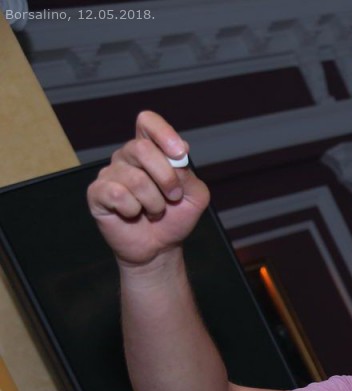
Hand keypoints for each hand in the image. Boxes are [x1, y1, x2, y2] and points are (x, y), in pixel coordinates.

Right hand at [87, 111, 208, 268]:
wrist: (159, 247)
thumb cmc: (175, 217)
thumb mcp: (195, 196)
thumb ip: (188, 174)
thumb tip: (178, 155)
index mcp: (151, 150)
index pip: (148, 122)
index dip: (163, 133)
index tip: (179, 153)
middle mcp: (127, 157)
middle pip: (141, 148)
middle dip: (165, 177)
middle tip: (173, 196)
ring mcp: (110, 174)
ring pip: (134, 178)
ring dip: (154, 202)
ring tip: (154, 211)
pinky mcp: (97, 193)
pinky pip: (118, 195)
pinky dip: (134, 210)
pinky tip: (134, 214)